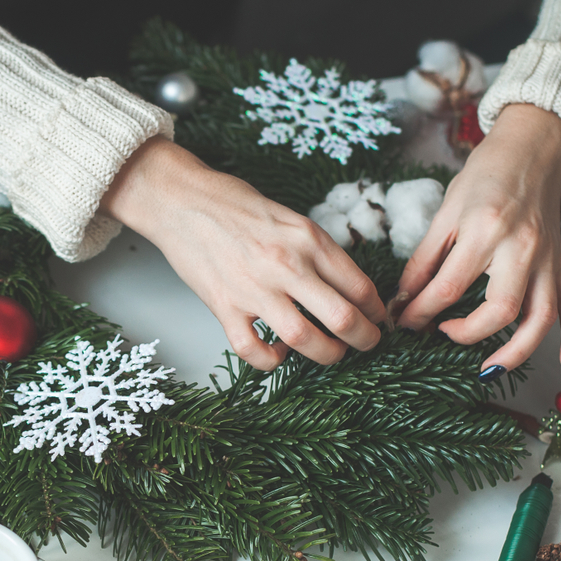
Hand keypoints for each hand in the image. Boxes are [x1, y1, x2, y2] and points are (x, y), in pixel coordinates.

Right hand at [99, 137, 385, 369]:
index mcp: (308, 239)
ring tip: (333, 353)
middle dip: (365, 339)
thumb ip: (319, 251)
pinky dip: (273, 360)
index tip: (378, 318)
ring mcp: (254, 289)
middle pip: (343, 318)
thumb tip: (348, 287)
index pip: (359, 286)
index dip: (376, 310)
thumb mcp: (292, 218)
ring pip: (306, 340)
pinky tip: (280, 352)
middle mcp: (286, 265)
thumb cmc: (236, 205)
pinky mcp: (224, 307)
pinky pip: (254, 351)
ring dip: (328, 355)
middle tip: (367, 343)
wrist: (182, 200)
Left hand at [396, 103, 560, 375]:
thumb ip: (423, 259)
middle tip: (442, 334)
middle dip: (466, 335)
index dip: (420, 313)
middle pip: (499, 310)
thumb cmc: (486, 175)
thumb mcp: (446, 212)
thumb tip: (402, 300)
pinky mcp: (560, 265)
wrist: (532, 149)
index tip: (404, 323)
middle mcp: (520, 249)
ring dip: (516, 352)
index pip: (447, 288)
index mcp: (485, 231)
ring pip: (541, 318)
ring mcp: (546, 260)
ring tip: (488, 370)